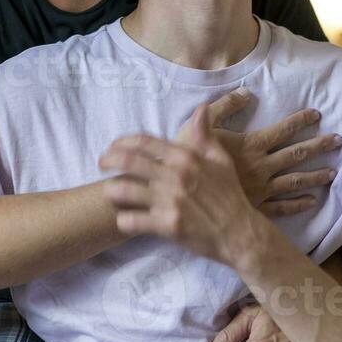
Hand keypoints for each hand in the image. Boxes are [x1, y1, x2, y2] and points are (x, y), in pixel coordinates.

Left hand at [100, 102, 267, 263]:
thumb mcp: (221, 160)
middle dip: (108, 160)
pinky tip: (124, 219)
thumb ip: (205, 135)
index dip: (122, 142)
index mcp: (185, 157)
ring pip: (124, 191)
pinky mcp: (167, 225)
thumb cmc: (229, 195)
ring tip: (109, 192)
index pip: (144, 141)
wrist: (240, 233)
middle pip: (128, 161)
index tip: (113, 147)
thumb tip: (201, 108)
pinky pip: (132, 221)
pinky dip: (124, 220)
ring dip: (111, 190)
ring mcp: (170, 201)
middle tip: (101, 164)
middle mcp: (175, 176)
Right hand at [181, 88, 341, 217]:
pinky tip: (312, 201)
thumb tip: (247, 92)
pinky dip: (299, 204)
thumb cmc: (187, 159)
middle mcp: (261, 167)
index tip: (317, 114)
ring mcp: (261, 190)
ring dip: (315, 175)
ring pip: (295, 181)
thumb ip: (224, 106)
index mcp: (250, 145)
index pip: (282, 130)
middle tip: (339, 140)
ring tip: (333, 172)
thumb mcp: (200, 125)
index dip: (301, 121)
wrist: (180, 195)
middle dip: (319, 146)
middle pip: (296, 154)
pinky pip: (283, 207)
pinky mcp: (256, 208)